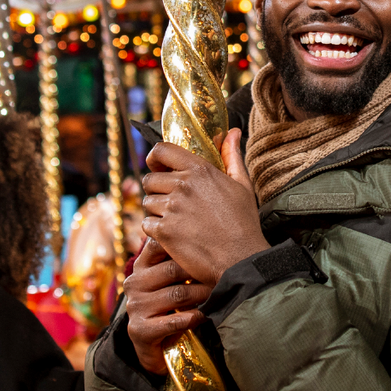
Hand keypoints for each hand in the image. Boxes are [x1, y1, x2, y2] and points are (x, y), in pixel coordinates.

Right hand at [123, 240, 213, 372]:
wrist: (152, 346)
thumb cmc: (167, 307)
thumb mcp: (170, 282)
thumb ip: (179, 260)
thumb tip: (210, 235)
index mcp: (140, 267)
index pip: (158, 245)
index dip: (184, 245)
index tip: (208, 248)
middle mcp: (134, 284)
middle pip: (173, 269)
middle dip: (201, 272)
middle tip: (224, 273)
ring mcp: (135, 307)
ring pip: (177, 294)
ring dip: (203, 295)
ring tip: (219, 293)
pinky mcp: (140, 330)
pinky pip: (175, 320)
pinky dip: (195, 317)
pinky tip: (207, 314)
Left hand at [139, 129, 266, 284]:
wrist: (241, 258)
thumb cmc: (244, 222)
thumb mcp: (242, 185)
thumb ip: (232, 156)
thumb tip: (233, 132)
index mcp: (200, 170)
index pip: (162, 150)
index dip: (154, 157)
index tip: (158, 166)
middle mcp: (183, 185)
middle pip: (150, 179)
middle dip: (157, 189)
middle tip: (172, 202)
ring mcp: (172, 208)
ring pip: (148, 202)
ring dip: (157, 211)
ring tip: (176, 221)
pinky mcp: (164, 231)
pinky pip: (146, 224)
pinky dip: (155, 230)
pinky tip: (173, 235)